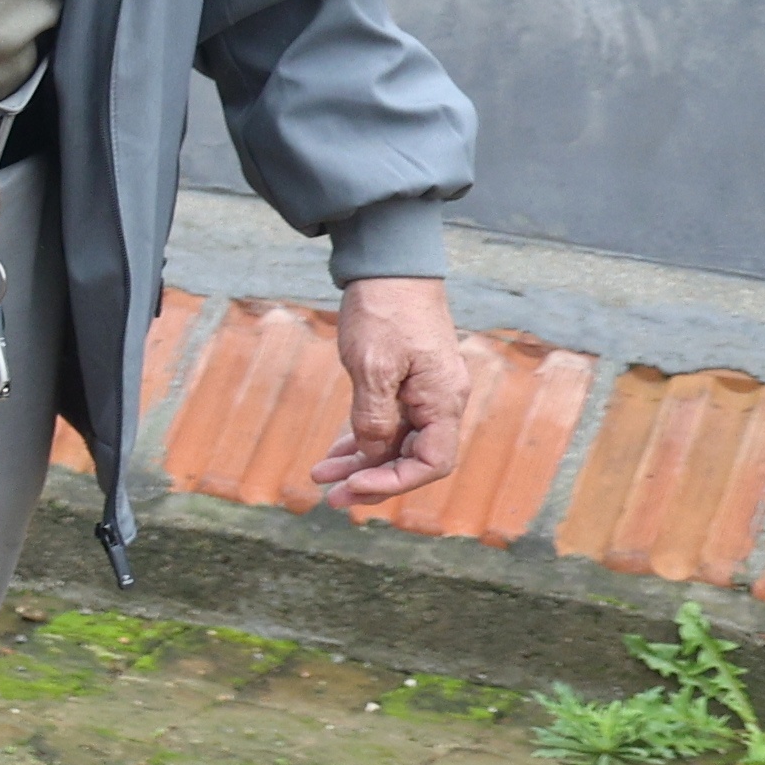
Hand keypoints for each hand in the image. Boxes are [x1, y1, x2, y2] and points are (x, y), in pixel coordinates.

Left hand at [315, 278, 468, 505]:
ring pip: (397, 442)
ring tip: (321, 478)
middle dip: (372, 481)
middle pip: (413, 459)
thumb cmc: (383, 311)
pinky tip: (335, 453)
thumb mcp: (371, 366)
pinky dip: (363, 439)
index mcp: (442, 400)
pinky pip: (389, 423)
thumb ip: (374, 416)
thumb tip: (373, 455)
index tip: (352, 486)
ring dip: (362, 463)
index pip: (431, 463)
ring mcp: (425, 392)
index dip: (393, 483)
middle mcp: (441, 401)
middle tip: (330, 498)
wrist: (388, 267)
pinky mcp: (407, 382)